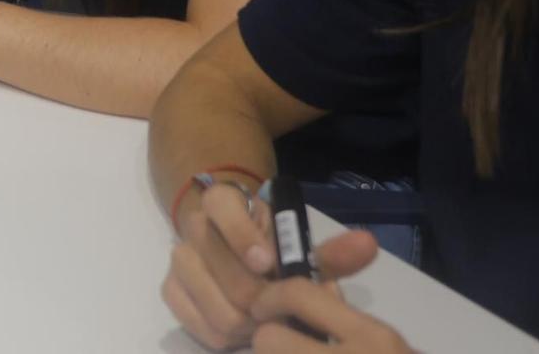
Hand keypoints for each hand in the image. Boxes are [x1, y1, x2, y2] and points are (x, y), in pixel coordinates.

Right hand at [164, 180, 379, 352]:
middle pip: (224, 270)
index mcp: (224, 202)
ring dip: (248, 323)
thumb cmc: (274, 250)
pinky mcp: (170, 290)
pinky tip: (242, 327)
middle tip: (282, 310)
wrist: (238, 253)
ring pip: (216, 306)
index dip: (242, 235)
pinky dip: (227, 336)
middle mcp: (195, 225)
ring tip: (265, 321)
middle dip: (260, 299)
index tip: (268, 263)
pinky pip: (201, 326)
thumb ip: (332, 252)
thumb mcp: (302, 248)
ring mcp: (180, 259)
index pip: (221, 207)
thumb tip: (367, 245)